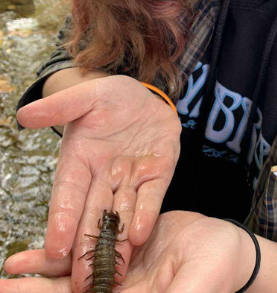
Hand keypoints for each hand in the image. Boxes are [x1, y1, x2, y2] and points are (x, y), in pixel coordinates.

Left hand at [0, 212, 255, 292]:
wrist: (228, 249)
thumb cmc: (216, 271)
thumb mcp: (190, 289)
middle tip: (4, 284)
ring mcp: (120, 272)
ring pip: (74, 275)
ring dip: (42, 274)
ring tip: (12, 267)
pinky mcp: (126, 248)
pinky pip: (92, 249)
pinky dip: (67, 249)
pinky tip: (44, 249)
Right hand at [16, 75, 181, 287]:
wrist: (146, 97)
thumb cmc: (112, 98)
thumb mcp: (86, 96)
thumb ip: (60, 107)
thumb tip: (23, 115)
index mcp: (80, 163)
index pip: (68, 195)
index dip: (62, 220)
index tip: (55, 247)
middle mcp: (104, 177)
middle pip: (93, 215)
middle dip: (86, 248)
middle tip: (81, 282)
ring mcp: (132, 177)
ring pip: (122, 213)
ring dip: (116, 241)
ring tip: (112, 269)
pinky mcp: (159, 173)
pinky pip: (152, 196)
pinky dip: (146, 214)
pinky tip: (139, 234)